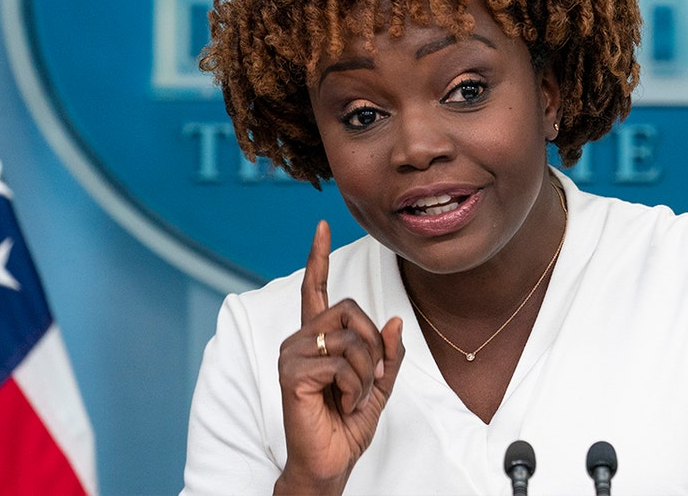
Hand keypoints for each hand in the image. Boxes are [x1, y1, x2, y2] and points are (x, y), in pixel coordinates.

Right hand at [274, 221, 404, 494]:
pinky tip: (342, 404)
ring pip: (351, 339)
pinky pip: (343, 364)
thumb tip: (395, 321)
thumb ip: (388, 354)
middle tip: (368, 380)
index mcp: (317, 337)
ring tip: (352, 397)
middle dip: (373, 346)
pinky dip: (355, 388)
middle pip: (351, 310)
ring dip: (366, 374)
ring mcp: (292, 354)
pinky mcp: (292, 373)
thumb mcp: (379, 384)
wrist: (329, 462)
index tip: (321, 226)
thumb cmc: (346, 423)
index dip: (319, 257)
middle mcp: (300, 339)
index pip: (316, 288)